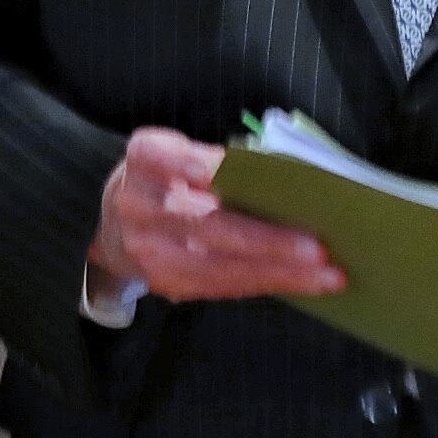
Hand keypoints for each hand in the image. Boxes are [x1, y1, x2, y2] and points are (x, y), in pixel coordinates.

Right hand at [89, 127, 345, 302]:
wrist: (111, 223)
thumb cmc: (165, 176)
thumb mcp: (177, 150)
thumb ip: (215, 159)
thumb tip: (286, 178)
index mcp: (145, 158)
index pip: (165, 156)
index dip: (193, 164)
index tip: (217, 172)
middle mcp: (139, 205)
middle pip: (208, 225)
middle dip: (268, 241)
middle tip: (318, 248)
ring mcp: (150, 251)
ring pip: (221, 267)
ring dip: (279, 273)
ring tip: (327, 275)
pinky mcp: (165, 283)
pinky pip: (221, 287)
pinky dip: (265, 284)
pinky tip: (303, 283)